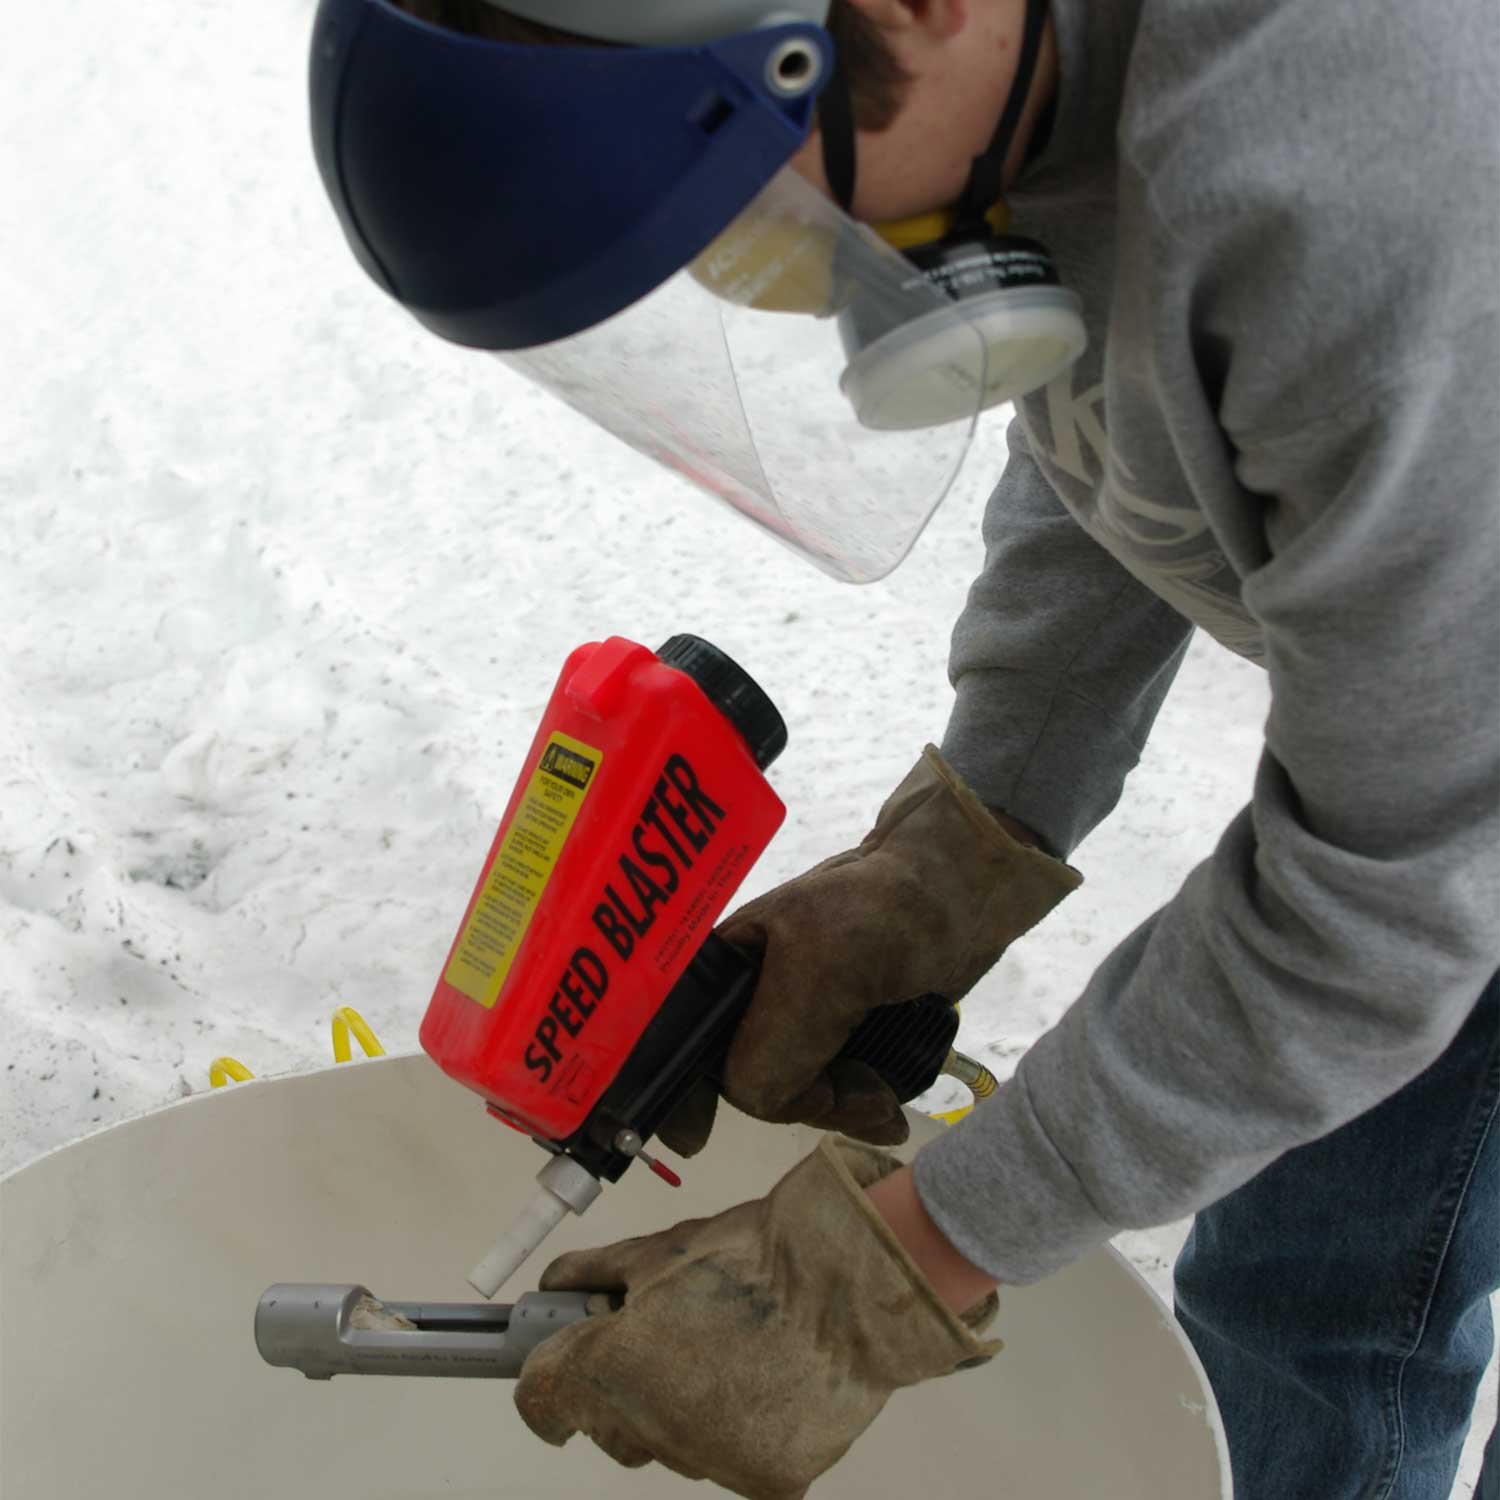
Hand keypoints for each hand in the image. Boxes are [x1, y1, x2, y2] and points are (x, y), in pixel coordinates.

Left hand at [513, 1136, 1000, 1499]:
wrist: (848, 1280)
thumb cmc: (754, 1256)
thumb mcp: (657, 1249)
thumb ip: (594, 1273)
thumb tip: (557, 1284)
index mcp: (610, 1370)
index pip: (540, 1402)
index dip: (545, 1373)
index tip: (560, 1361)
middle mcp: (652, 1430)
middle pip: (608, 1427)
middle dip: (620, 1387)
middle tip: (660, 1336)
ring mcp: (709, 1462)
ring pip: (672, 1445)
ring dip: (682, 1407)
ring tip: (726, 1348)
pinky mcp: (765, 1482)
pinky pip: (732, 1461)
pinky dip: (741, 1428)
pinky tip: (763, 1379)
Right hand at [658, 746, 1079, 1155]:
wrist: (967, 889)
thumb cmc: (888, 909)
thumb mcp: (822, 966)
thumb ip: (773, 1042)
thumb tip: (754, 1103)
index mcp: (717, 960)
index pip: (666, 1034)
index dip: (670, 1084)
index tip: (695, 1136)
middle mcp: (743, 992)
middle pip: (729, 1077)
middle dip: (788, 1100)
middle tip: (853, 1100)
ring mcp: (789, 1015)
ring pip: (781, 1092)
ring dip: (832, 1109)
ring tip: (883, 1101)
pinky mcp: (833, 1034)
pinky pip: (822, 1091)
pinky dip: (852, 1107)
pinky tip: (886, 1107)